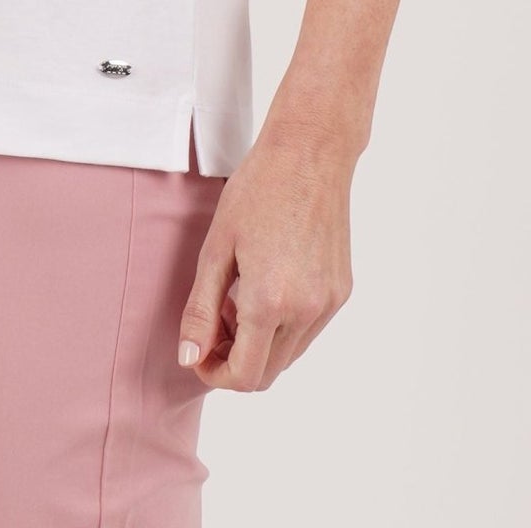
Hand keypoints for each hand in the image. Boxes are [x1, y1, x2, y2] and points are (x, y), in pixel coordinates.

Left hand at [177, 124, 354, 391]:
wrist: (309, 154)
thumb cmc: (257, 191)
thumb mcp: (216, 248)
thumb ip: (201, 309)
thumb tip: (189, 357)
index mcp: (270, 301)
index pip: (244, 376)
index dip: (215, 374)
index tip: (198, 352)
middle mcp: (306, 311)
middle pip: (267, 373)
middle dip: (233, 360)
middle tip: (212, 323)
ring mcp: (328, 303)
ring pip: (288, 354)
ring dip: (257, 344)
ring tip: (236, 299)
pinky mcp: (340, 292)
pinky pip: (307, 330)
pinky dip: (282, 326)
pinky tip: (264, 288)